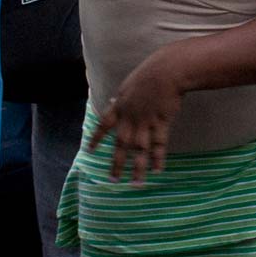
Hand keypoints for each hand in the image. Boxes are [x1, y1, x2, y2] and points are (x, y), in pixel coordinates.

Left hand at [93, 53, 186, 185]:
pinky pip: (159, 144)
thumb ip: (122, 97)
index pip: (104, 124)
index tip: (88, 150)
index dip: (96, 138)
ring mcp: (146, 122)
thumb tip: (115, 101)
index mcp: (120, 106)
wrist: (167, 71)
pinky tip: (157, 171)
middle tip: (112, 179)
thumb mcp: (129, 84)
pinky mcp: (161, 123)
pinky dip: (158, 158)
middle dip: (117, 163)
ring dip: (137, 168)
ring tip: (135, 184)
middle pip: (121, 145)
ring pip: (139, 150)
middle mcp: (130, 118)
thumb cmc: (150, 72)